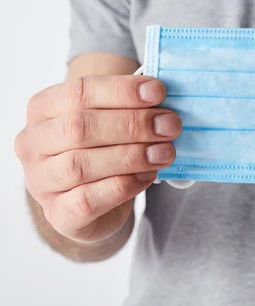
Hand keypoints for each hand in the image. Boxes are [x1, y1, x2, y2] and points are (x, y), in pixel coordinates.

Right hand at [15, 75, 180, 242]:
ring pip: (80, 165)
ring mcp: (40, 181)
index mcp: (43, 108)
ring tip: (165, 152)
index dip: (121, 91)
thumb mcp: (112, 122)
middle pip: (79, 127)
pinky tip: (148, 176)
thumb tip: (162, 98)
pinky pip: (87, 200)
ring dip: (130, 156)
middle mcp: (33, 143)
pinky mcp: (57, 214)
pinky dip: (123, 186)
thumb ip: (130, 108)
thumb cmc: (104, 151)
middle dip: (132, 124)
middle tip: (170, 126)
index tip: (158, 92)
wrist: (94, 204)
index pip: (79, 91)